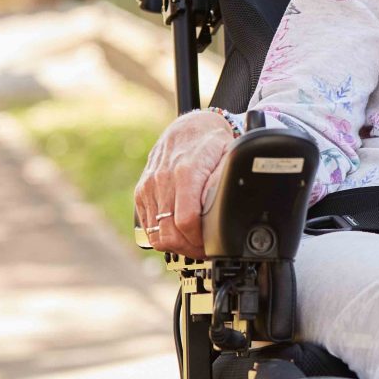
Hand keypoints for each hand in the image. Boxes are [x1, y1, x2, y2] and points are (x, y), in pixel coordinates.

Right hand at [134, 109, 235, 257]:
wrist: (187, 128)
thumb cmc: (210, 143)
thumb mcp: (229, 158)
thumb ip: (228, 182)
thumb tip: (237, 206)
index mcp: (186, 173)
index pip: (187, 221)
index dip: (200, 241)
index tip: (212, 245)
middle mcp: (162, 180)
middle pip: (170, 233)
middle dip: (189, 249)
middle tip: (205, 250)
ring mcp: (149, 187)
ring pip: (157, 235)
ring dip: (176, 246)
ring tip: (193, 245)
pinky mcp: (141, 192)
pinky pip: (147, 227)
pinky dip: (162, 236)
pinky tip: (179, 234)